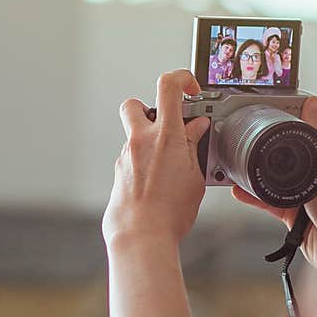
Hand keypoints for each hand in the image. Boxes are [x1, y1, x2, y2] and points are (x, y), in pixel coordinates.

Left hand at [102, 70, 210, 247]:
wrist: (140, 237)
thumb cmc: (169, 213)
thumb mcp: (195, 176)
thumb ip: (194, 147)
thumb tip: (196, 130)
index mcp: (165, 135)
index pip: (169, 85)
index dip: (182, 79)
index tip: (192, 90)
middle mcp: (140, 141)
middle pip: (136, 104)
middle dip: (151, 108)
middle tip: (169, 125)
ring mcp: (126, 158)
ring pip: (135, 137)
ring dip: (151, 143)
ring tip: (171, 165)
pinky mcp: (119, 176)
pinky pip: (133, 160)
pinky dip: (146, 166)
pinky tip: (159, 185)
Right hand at [231, 97, 316, 275]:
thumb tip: (314, 106)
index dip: (307, 110)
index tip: (286, 101)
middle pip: (299, 148)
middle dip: (278, 139)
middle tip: (256, 128)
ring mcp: (311, 194)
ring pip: (281, 176)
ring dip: (262, 170)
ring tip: (242, 161)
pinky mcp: (298, 216)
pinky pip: (272, 201)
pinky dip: (256, 196)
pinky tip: (241, 191)